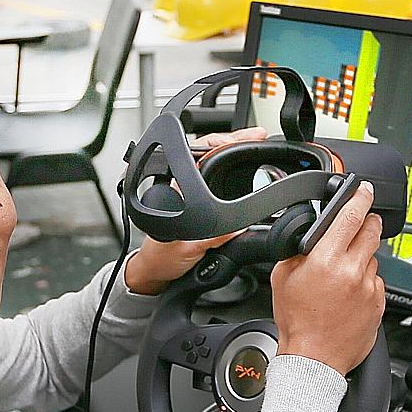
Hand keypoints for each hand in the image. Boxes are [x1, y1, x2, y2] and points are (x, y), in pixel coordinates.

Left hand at [122, 126, 266, 294]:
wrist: (154, 273)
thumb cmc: (162, 259)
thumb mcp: (190, 249)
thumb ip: (215, 237)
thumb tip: (240, 225)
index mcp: (178, 189)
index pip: (202, 153)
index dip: (225, 141)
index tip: (248, 137)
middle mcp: (182, 187)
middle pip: (210, 153)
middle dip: (235, 142)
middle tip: (257, 137)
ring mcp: (189, 195)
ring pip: (212, 167)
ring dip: (232, 155)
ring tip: (252, 148)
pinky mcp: (196, 206)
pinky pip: (216, 184)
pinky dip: (231, 175)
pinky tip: (242, 173)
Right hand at [270, 182, 384, 376]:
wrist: (314, 359)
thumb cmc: (297, 322)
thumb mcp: (282, 277)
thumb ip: (299, 249)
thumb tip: (312, 233)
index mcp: (326, 261)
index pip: (351, 216)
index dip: (360, 197)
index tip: (365, 190)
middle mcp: (353, 272)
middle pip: (371, 231)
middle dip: (366, 222)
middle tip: (358, 223)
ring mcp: (370, 289)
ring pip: (373, 258)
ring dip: (361, 257)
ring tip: (342, 275)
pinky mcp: (380, 304)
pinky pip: (376, 281)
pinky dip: (365, 281)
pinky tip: (348, 294)